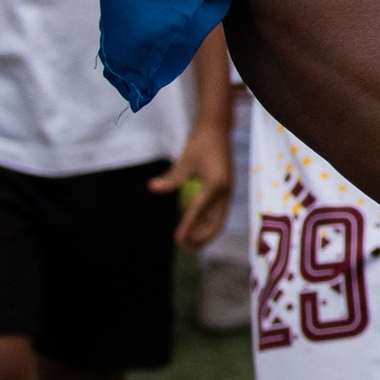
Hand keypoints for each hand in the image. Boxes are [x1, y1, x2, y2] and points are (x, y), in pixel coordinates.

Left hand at [151, 122, 234, 250]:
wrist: (217, 130)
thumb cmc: (200, 143)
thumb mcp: (185, 160)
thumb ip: (171, 178)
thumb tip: (152, 189)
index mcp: (216, 185)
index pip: (199, 211)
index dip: (187, 226)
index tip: (177, 240)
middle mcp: (225, 192)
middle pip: (216, 223)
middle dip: (202, 238)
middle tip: (185, 248)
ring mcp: (227, 192)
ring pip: (218, 220)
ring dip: (204, 233)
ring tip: (188, 243)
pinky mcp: (224, 191)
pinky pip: (216, 213)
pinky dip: (205, 222)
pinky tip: (191, 225)